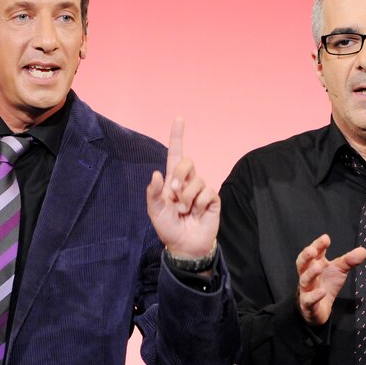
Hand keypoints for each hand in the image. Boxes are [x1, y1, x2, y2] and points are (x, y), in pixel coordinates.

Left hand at [146, 118, 218, 258]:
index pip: (175, 153)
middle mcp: (187, 181)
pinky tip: (197, 214)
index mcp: (171, 180)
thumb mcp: (154, 211)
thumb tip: (157, 173)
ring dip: (187, 198)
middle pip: (187, 161)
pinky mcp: (212, 199)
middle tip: (174, 194)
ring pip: (197, 180)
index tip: (179, 118)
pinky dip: (199, 204)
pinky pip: (207, 192)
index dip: (177, 136)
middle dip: (179, 175)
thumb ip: (153, 193)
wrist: (184, 246)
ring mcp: (201, 190)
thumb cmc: (168, 228)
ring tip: (184, 211)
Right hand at [296, 234, 365, 325]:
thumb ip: (348, 260)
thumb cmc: (326, 284)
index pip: (314, 252)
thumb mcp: (339, 270)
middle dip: (306, 256)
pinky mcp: (308, 304)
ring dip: (310, 273)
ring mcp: (306, 289)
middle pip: (302, 264)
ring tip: (318, 267)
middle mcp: (307, 275)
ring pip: (305, 280)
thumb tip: (363, 250)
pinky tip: (322, 292)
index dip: (318, 245)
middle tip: (313, 250)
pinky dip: (315, 296)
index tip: (326, 238)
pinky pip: (309, 299)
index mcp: (314, 264)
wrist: (319, 309)